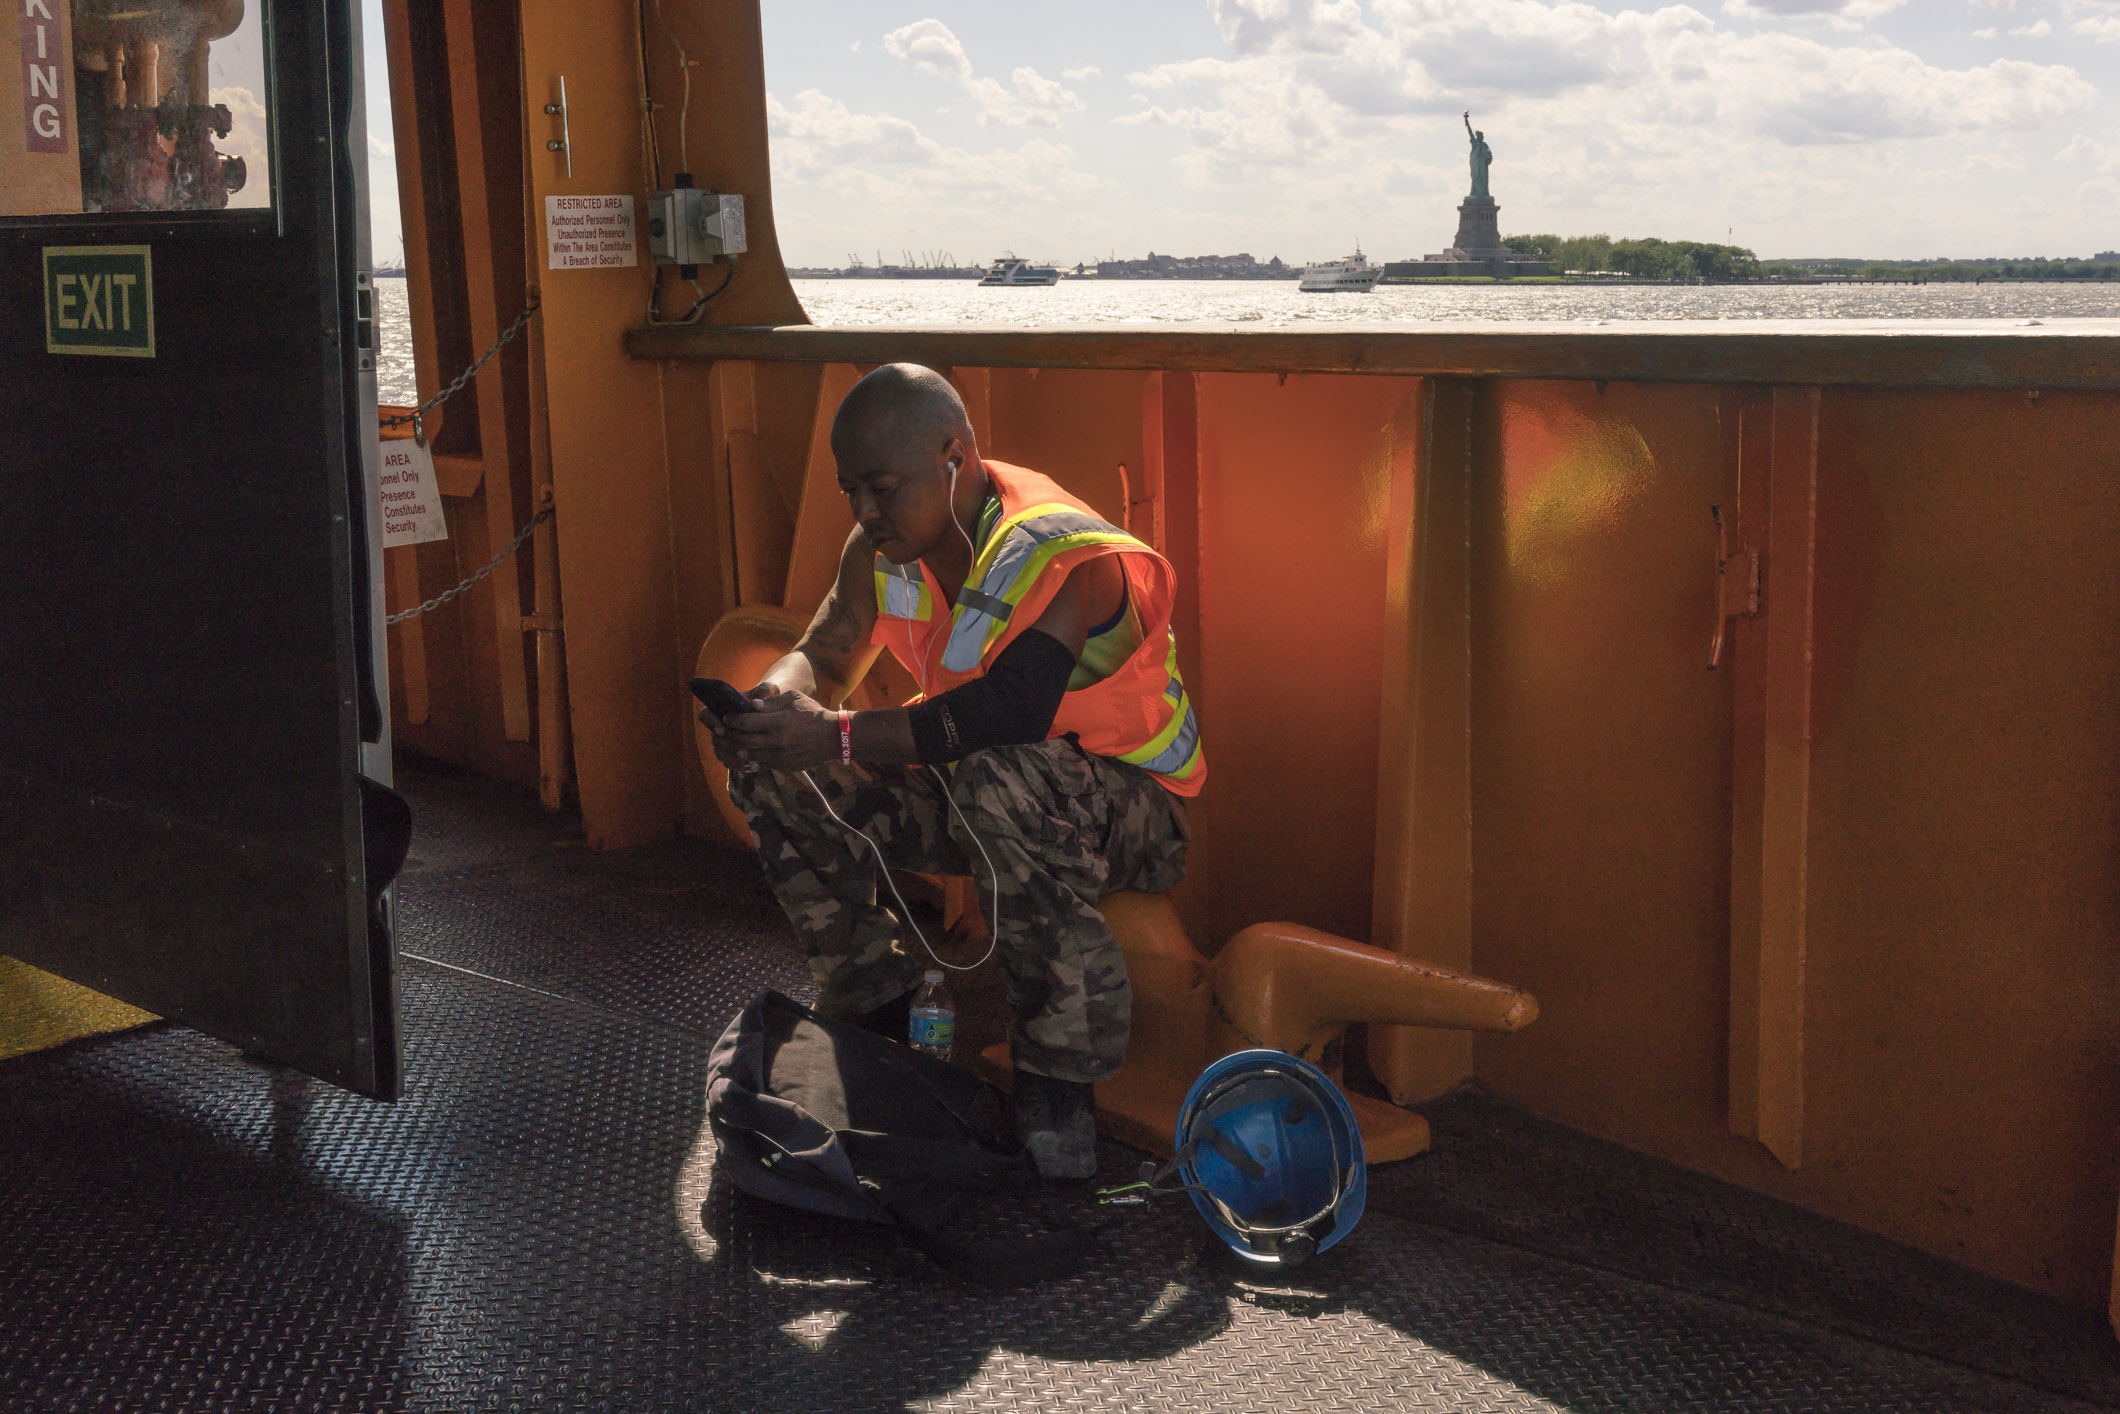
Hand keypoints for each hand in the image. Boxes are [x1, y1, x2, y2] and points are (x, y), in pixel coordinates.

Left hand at [708, 689, 840, 772]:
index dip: (732, 720)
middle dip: (729, 735)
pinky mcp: (783, 766)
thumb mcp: (795, 698)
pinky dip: (750, 758)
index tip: (726, 717)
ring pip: (749, 755)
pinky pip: (760, 764)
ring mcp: (780, 756)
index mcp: (779, 722)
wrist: (833, 737)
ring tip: (731, 741)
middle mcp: (777, 741)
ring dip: (737, 749)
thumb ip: (772, 701)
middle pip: (743, 740)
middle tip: (724, 730)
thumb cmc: (813, 713)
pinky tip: (746, 752)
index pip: (746, 722)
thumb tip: (752, 704)